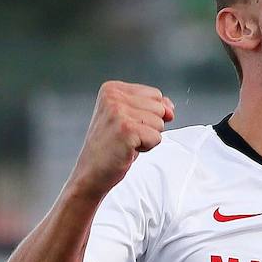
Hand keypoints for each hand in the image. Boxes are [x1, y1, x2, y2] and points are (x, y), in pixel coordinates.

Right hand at [69, 82, 174, 198]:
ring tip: (126, 143)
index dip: (149, 115)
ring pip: (160, 123)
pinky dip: (147, 147)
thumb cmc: (109, 148)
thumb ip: (151, 107)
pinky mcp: (126, 129)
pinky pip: (156, 137)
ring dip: (147, 138)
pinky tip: (128, 149)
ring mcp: (119, 112)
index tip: (127, 126)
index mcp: (112, 88)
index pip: (155, 94)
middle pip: (159, 107)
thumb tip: (170, 108)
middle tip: (127, 136)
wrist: (91, 172)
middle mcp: (113, 96)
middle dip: (150, 126)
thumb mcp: (129, 119)